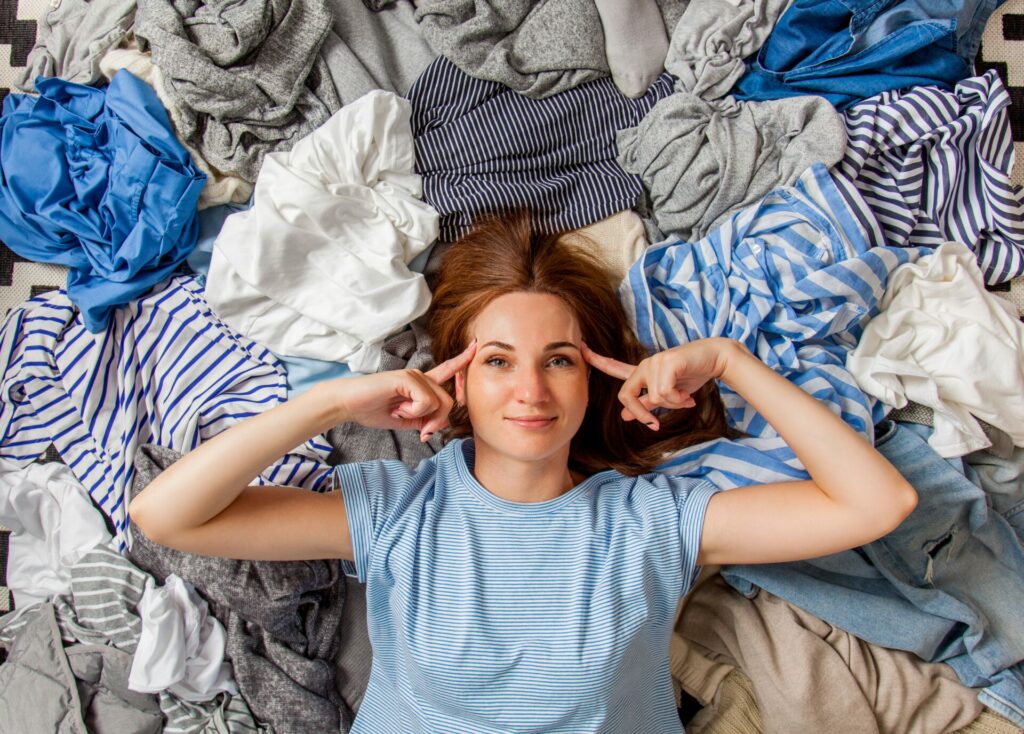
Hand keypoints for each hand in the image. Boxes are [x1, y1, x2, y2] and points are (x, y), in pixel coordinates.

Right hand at [336, 341, 475, 440]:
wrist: (349, 405)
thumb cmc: (373, 409)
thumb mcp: (406, 420)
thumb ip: (426, 420)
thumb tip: (442, 424)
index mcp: (421, 384)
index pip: (447, 371)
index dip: (462, 360)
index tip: (476, 346)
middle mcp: (421, 376)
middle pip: (449, 401)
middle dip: (436, 422)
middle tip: (420, 430)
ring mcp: (414, 375)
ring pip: (439, 403)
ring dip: (420, 416)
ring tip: (400, 412)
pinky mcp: (407, 378)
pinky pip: (425, 402)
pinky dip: (413, 412)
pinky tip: (398, 408)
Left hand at [582, 338, 736, 429]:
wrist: (714, 359)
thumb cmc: (691, 376)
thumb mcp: (667, 394)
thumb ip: (646, 403)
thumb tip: (625, 416)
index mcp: (642, 372)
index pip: (613, 367)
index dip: (595, 359)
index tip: (580, 347)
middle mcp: (644, 365)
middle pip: (626, 396)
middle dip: (641, 415)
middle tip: (655, 425)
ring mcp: (654, 362)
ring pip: (653, 397)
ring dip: (672, 404)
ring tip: (685, 398)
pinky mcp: (667, 362)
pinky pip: (664, 392)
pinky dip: (677, 399)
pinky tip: (688, 394)